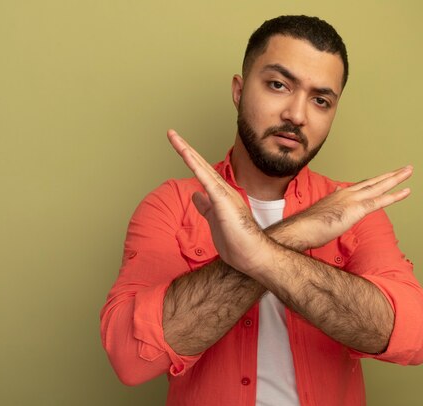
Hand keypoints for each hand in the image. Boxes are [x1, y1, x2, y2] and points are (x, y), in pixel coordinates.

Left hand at [166, 129, 270, 273]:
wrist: (252, 254)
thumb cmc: (237, 242)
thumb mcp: (214, 220)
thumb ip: (206, 207)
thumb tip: (196, 195)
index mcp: (220, 195)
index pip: (202, 173)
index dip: (190, 160)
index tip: (179, 148)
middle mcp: (222, 190)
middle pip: (200, 165)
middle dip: (184, 148)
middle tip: (171, 134)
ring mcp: (223, 194)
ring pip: (201, 168)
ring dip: (186, 151)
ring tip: (173, 137)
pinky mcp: (221, 201)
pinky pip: (205, 179)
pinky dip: (195, 166)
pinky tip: (185, 154)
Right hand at [269, 167, 412, 250]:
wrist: (302, 228)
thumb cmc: (308, 226)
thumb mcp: (320, 215)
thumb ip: (329, 208)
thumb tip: (332, 200)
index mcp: (338, 194)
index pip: (360, 186)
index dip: (373, 182)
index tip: (382, 178)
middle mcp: (347, 193)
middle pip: (373, 182)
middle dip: (389, 175)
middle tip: (404, 168)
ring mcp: (353, 200)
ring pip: (379, 186)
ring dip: (396, 179)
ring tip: (408, 171)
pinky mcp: (357, 210)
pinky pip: (380, 201)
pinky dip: (395, 196)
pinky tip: (406, 191)